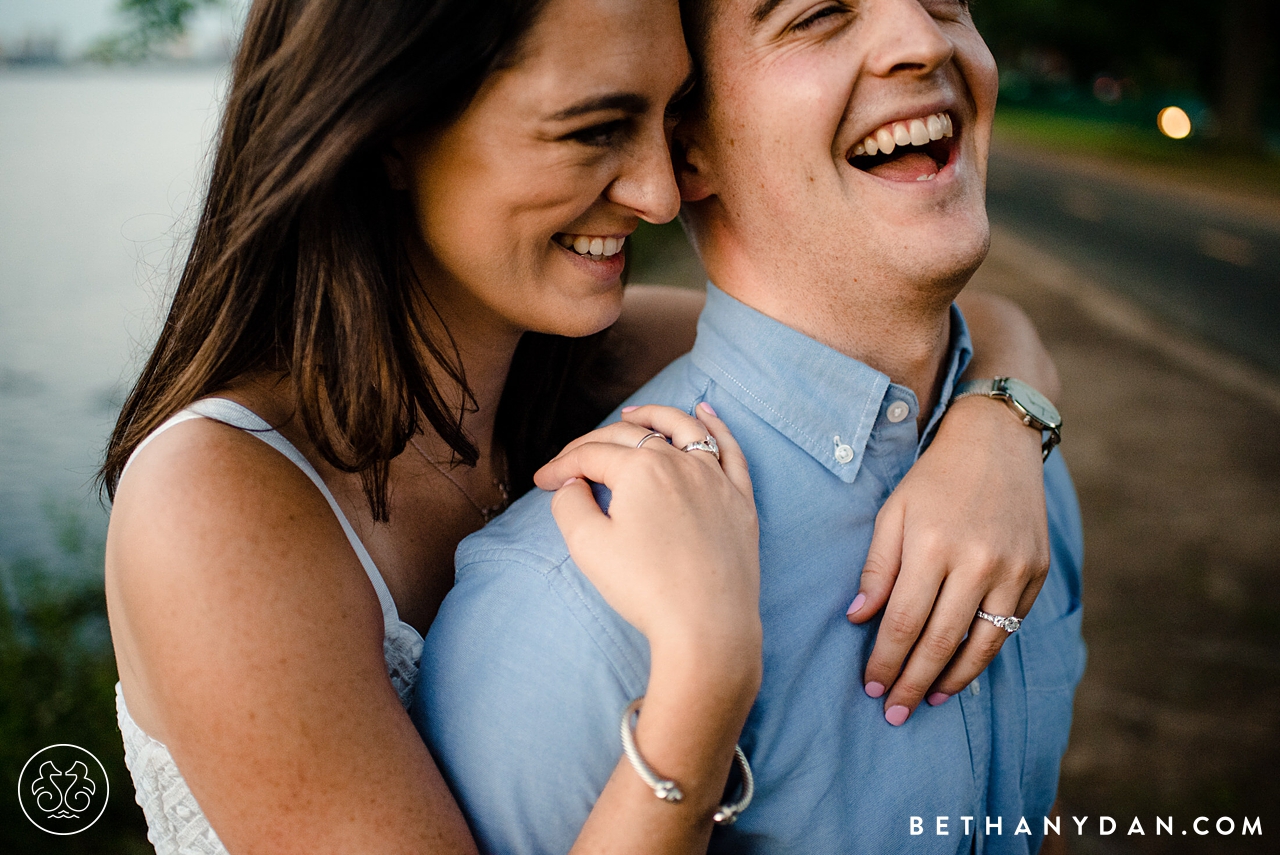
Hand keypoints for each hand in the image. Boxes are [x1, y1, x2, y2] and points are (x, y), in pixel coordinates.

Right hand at [535, 403, 760, 676]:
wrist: (707, 627)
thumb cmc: (646, 588)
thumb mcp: (588, 546)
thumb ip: (569, 504)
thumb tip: (573, 483)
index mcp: (641, 468)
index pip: (591, 455)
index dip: (561, 466)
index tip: (543, 482)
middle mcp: (681, 462)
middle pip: (630, 437)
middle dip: (594, 444)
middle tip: (572, 461)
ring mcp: (715, 478)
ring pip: (683, 429)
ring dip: (654, 415)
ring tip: (633, 414)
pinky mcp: (740, 499)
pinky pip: (729, 450)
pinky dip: (715, 426)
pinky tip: (705, 413)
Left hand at [845, 396, 1049, 724]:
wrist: (997, 442)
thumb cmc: (933, 479)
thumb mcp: (892, 512)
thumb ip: (877, 567)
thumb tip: (858, 617)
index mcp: (931, 545)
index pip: (903, 622)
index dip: (885, 660)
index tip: (870, 685)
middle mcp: (976, 561)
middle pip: (939, 642)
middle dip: (912, 682)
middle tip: (893, 712)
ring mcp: (1012, 569)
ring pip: (980, 644)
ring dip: (951, 680)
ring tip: (928, 701)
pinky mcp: (1035, 572)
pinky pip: (1008, 627)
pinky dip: (983, 654)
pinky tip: (961, 670)